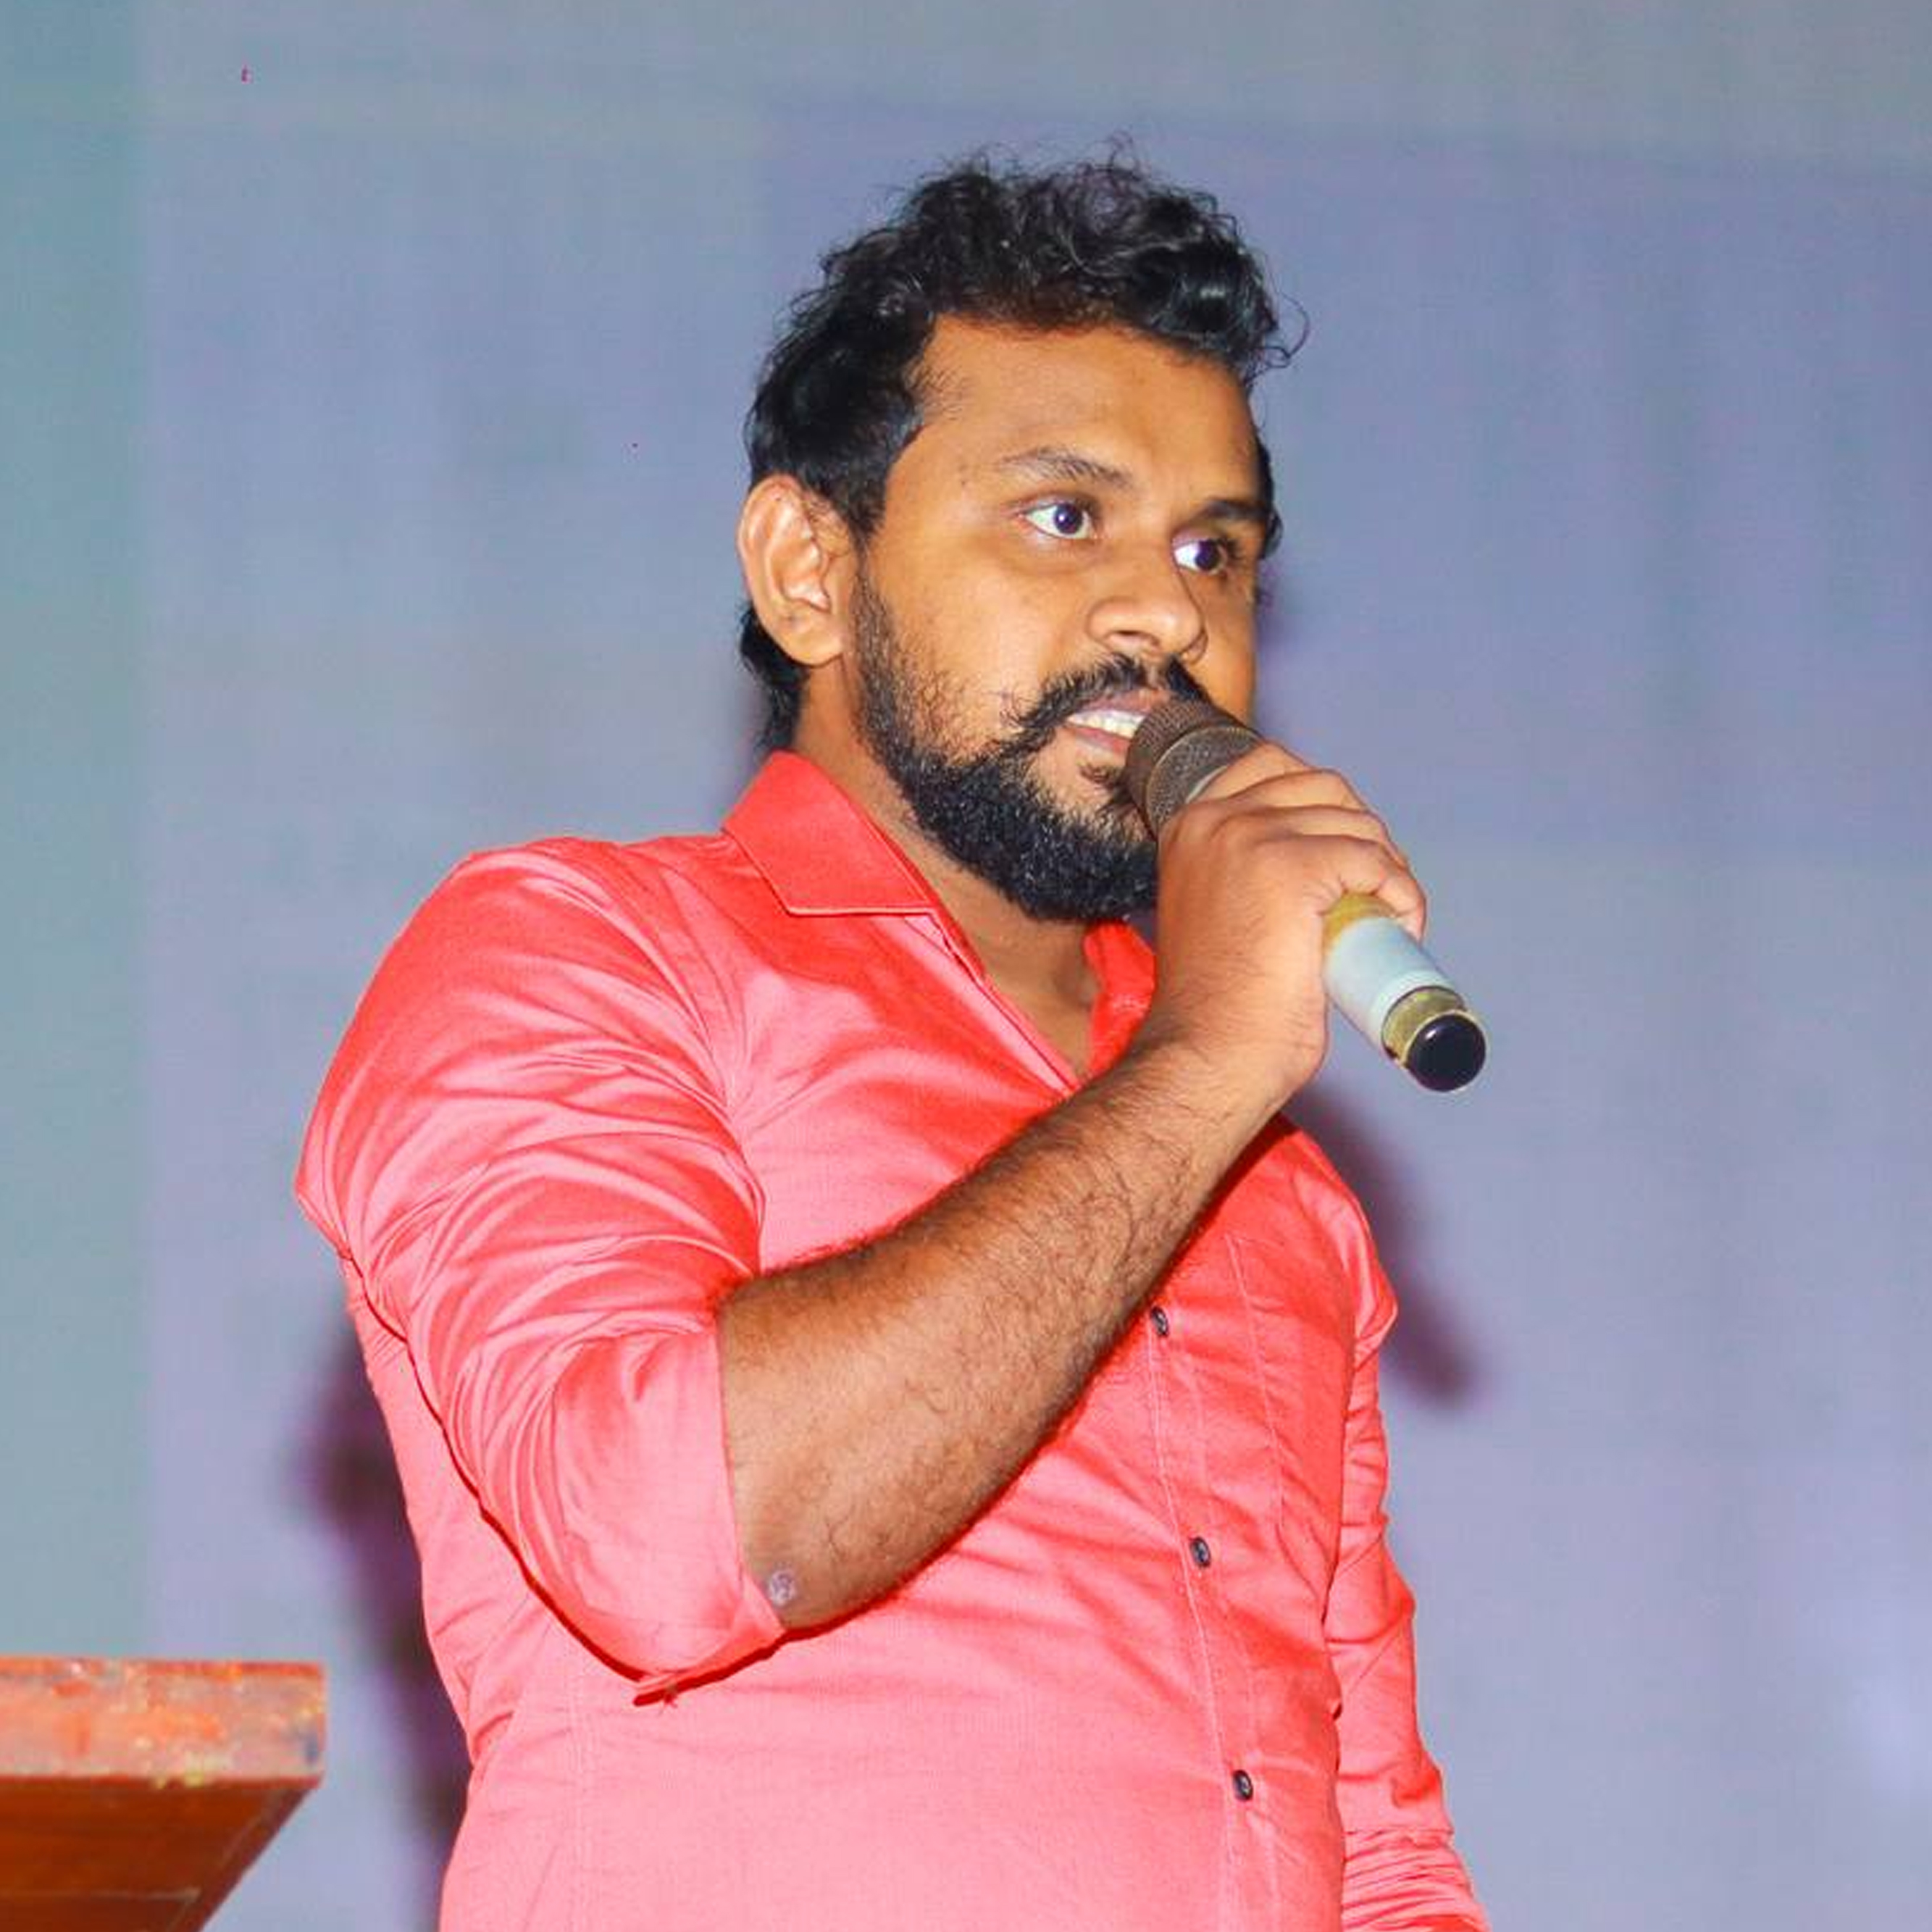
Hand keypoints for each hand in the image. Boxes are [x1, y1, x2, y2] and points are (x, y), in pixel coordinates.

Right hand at [1136, 740, 1425, 1113]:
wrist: (1209, 1054)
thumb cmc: (1217, 1005)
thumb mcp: (1215, 908)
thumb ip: (1242, 872)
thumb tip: (1320, 862)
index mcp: (1190, 825)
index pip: (1275, 766)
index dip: (1326, 803)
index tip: (1346, 851)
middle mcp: (1215, 820)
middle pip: (1325, 787)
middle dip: (1364, 832)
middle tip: (1375, 890)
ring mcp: (1252, 839)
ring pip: (1357, 824)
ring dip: (1389, 867)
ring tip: (1389, 917)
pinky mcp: (1293, 869)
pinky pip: (1376, 862)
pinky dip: (1402, 892)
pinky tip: (1402, 923)